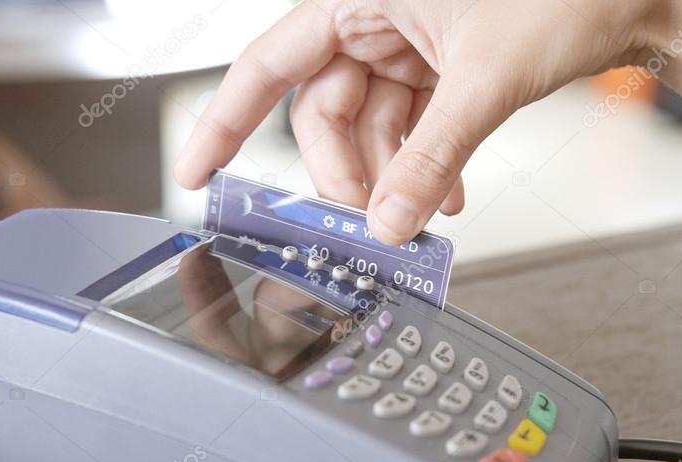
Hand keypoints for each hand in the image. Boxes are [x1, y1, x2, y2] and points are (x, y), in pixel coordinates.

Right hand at [175, 0, 660, 243]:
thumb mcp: (485, 79)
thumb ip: (430, 157)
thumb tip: (389, 221)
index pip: (267, 63)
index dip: (224, 121)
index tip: (196, 171)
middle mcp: (373, 12)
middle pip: (323, 110)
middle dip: (347, 173)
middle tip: (368, 221)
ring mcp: (406, 38)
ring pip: (367, 125)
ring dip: (390, 176)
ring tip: (422, 213)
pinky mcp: (437, 61)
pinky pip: (408, 123)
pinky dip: (421, 162)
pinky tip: (445, 193)